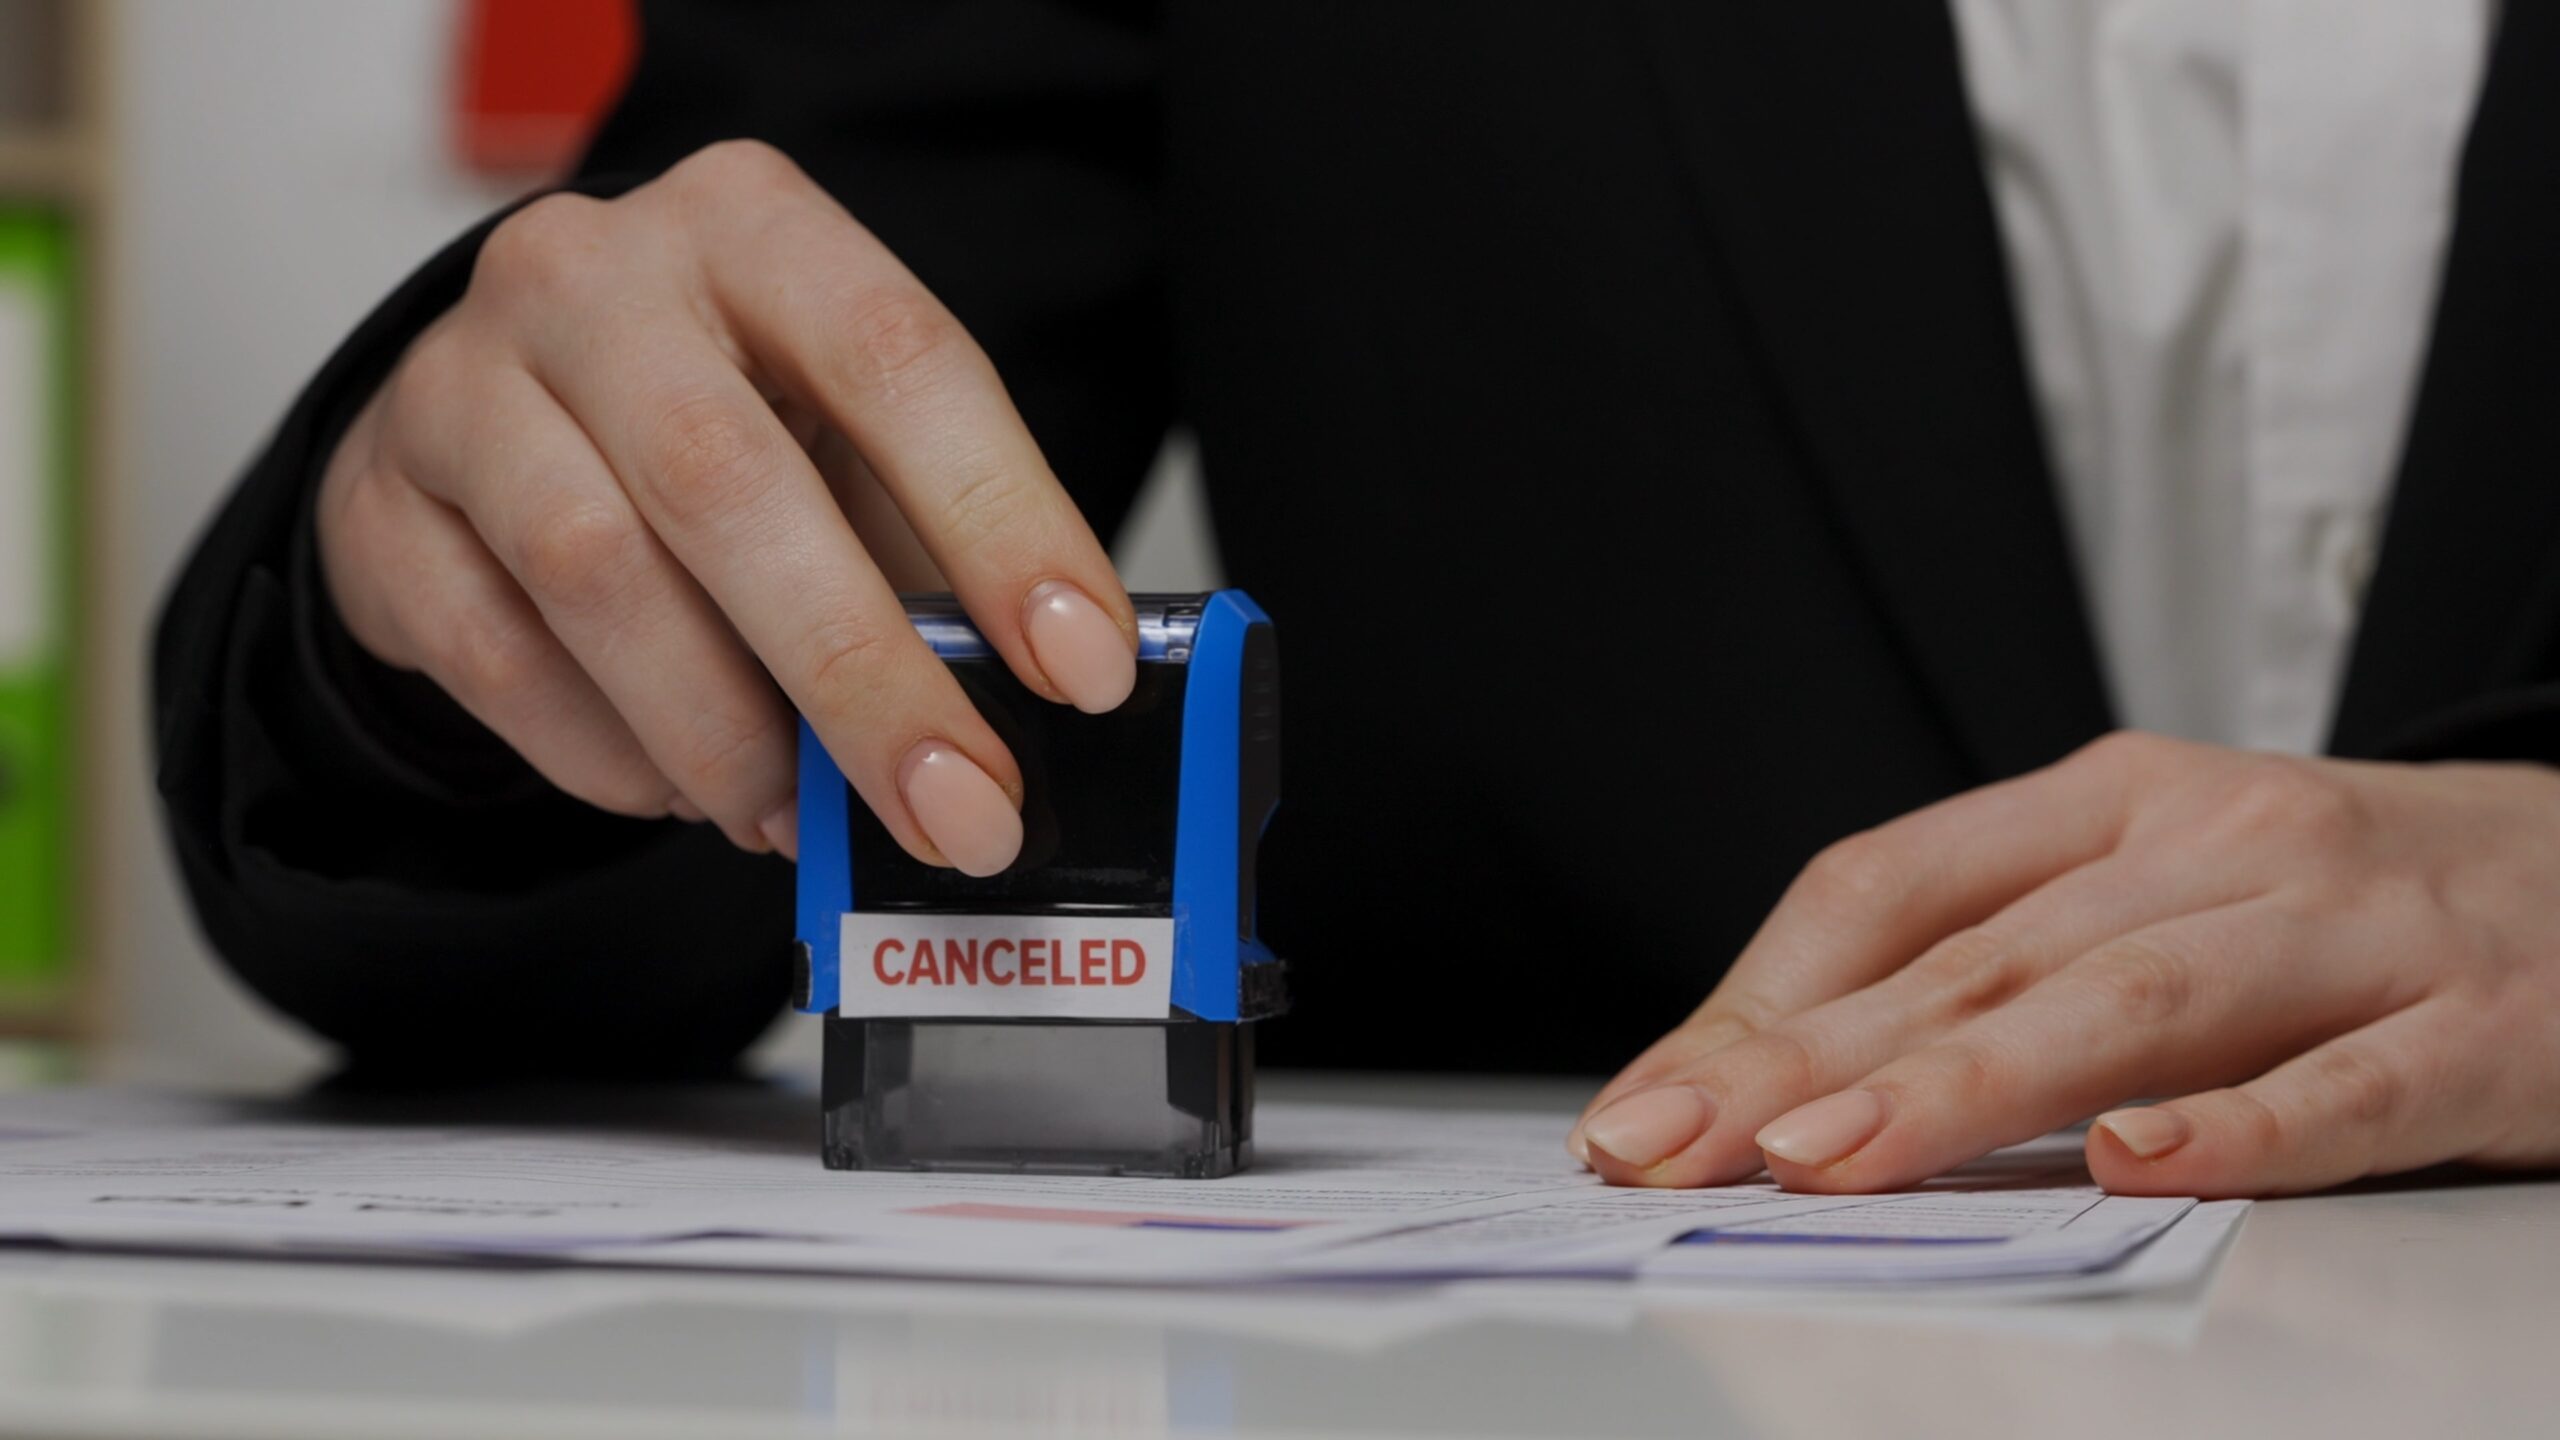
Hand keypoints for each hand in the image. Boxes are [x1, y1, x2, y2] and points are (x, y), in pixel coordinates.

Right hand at [318, 141, 1137, 875]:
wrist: (501, 417)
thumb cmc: (717, 423)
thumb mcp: (845, 442)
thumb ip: (932, 552)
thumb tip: (1051, 702)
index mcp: (753, 225)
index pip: (900, 361)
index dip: (1002, 524)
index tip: (1081, 666)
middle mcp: (593, 274)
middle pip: (731, 484)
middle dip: (863, 678)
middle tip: (955, 811)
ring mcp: (462, 380)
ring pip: (595, 577)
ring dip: (724, 733)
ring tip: (803, 820)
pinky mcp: (379, 503)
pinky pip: (495, 656)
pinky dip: (608, 754)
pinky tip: (682, 790)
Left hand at [1569, 733, 2559, 1196]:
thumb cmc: (2352, 904)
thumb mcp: (2163, 886)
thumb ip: (2003, 960)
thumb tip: (1790, 1078)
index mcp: (2114, 804)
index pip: (1890, 887)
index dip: (1754, 996)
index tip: (1646, 1100)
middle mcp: (2216, 842)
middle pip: (1975, 953)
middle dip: (1800, 1056)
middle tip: (1669, 1143)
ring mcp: (2350, 927)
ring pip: (2129, 1002)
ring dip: (1962, 1085)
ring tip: (1825, 1154)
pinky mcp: (2483, 1026)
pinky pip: (2349, 1084)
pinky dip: (2243, 1126)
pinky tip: (2142, 1163)